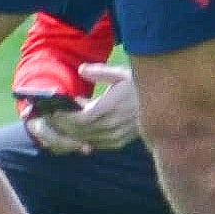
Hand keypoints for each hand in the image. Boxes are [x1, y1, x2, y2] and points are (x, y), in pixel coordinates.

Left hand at [24, 62, 141, 152]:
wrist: (165, 106)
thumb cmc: (140, 87)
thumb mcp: (121, 74)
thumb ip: (99, 72)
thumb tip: (81, 70)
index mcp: (110, 108)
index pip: (80, 119)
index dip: (63, 117)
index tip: (52, 110)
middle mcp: (112, 126)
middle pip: (79, 131)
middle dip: (62, 125)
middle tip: (49, 117)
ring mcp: (116, 137)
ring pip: (86, 139)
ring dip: (71, 133)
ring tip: (59, 123)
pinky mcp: (119, 143)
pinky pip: (95, 144)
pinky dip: (83, 138)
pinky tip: (77, 130)